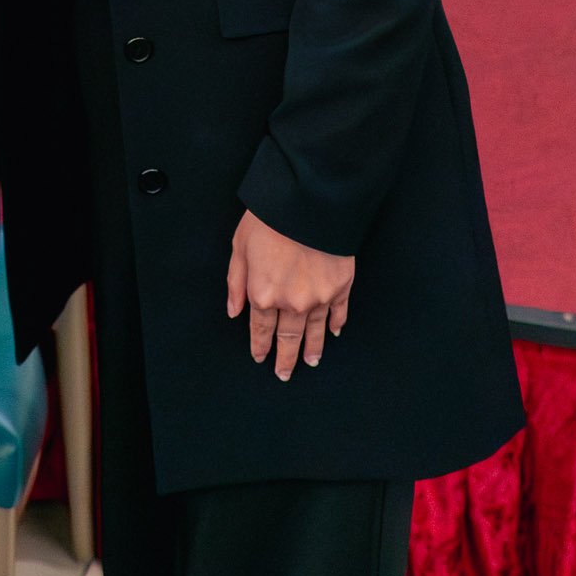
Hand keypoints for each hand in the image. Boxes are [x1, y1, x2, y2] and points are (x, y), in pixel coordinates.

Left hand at [226, 209, 353, 381]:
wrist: (308, 201)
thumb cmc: (269, 218)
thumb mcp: (240, 246)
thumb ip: (236, 282)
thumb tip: (235, 311)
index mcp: (264, 295)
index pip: (260, 329)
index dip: (259, 345)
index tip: (259, 357)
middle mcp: (292, 303)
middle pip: (288, 337)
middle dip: (285, 357)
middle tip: (284, 374)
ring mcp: (320, 297)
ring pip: (314, 331)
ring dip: (311, 348)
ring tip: (310, 362)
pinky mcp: (341, 286)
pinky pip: (338, 312)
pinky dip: (336, 324)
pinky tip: (334, 333)